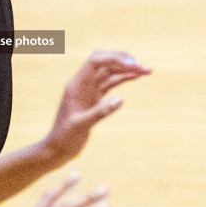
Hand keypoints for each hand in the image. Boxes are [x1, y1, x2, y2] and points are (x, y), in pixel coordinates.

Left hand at [43, 50, 149, 164]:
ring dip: (127, 69)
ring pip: (110, 72)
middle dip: (124, 61)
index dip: (114, 58)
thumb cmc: (65, 138)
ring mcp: (89, 90)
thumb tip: (120, 100)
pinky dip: (123, 79)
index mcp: (77, 85)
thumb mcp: (80, 126)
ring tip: (147, 71)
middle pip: (105, 62)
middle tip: (143, 67)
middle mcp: (83, 84)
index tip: (133, 64)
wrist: (58, 148)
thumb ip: (99, 112)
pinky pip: (111, 83)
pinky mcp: (94, 98)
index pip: (95, 61)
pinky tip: (136, 77)